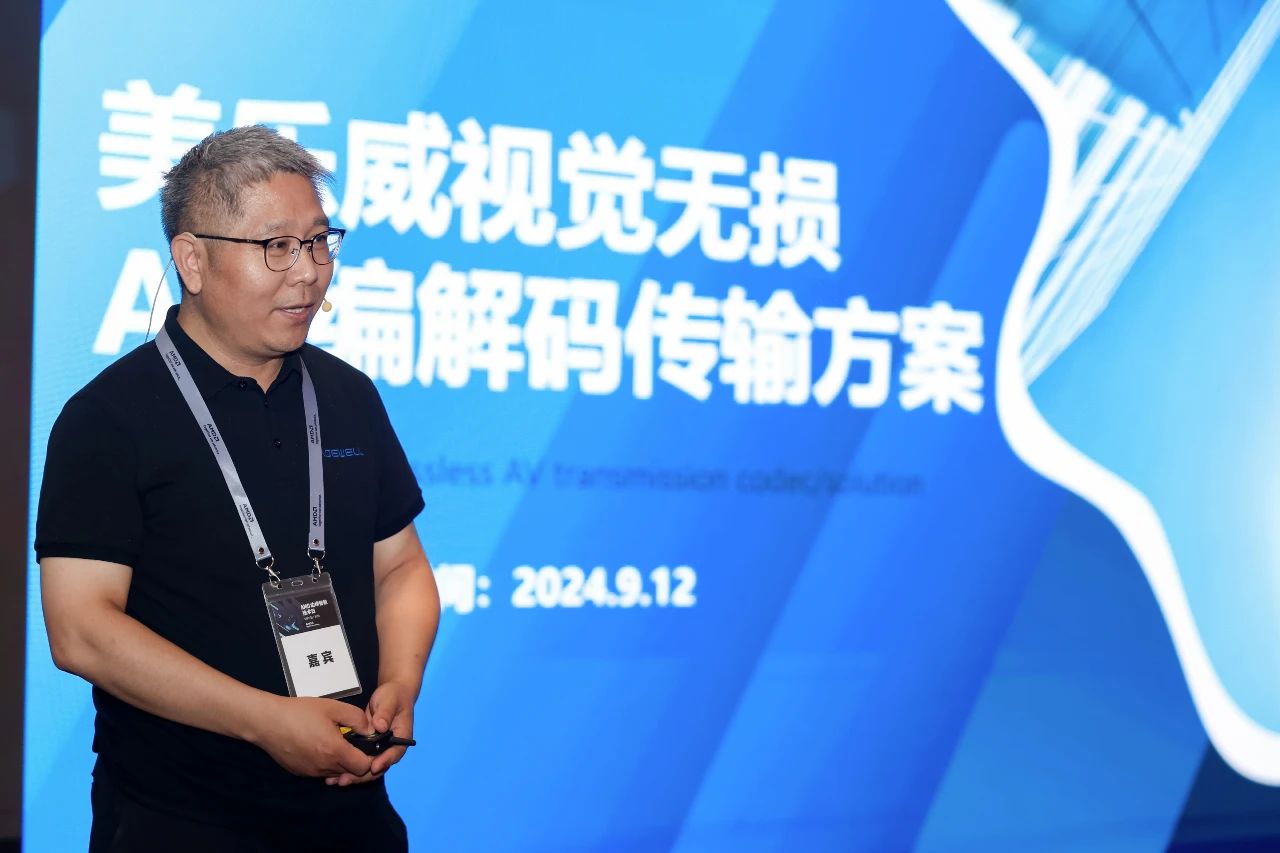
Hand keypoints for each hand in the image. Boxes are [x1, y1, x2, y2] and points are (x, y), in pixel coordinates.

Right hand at [251, 695, 372, 778]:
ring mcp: (311, 772)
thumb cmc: (300, 712)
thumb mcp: (333, 708)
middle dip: (357, 760)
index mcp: (334, 751)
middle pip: (350, 772)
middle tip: (355, 742)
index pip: (363, 767)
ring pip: (336, 773)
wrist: (267, 722)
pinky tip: (321, 746)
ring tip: (337, 742)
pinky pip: (321, 772)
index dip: (369, 757)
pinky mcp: (300, 772)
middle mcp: (323, 767)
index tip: (368, 745)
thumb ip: (357, 719)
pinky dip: (327, 763)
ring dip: (341, 762)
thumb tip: (370, 730)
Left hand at [326, 680, 416, 786]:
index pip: (394, 753)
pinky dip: (347, 767)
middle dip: (363, 775)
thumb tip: (379, 726)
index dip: (384, 761)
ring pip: (367, 768)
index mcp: (400, 738)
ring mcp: (378, 749)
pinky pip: (359, 760)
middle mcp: (389, 748)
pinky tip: (333, 773)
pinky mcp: (367, 747)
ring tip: (335, 781)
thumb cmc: (393, 697)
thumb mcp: (390, 701)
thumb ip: (385, 713)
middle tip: (346, 779)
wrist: (389, 696)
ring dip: (353, 776)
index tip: (373, 767)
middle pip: (379, 766)